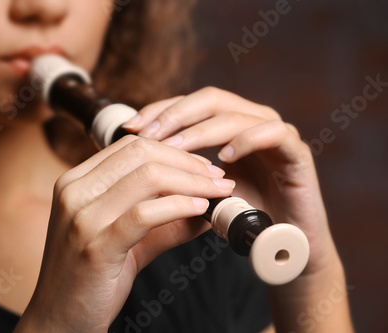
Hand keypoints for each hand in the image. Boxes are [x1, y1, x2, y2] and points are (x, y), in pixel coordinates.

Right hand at [16, 135, 233, 331]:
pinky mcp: (95, 245)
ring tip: (217, 193)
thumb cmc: (90, 277)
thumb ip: (164, 221)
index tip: (202, 166)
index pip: (131, 146)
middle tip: (218, 178)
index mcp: (75, 182)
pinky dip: (179, 207)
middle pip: (142, 154)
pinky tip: (200, 211)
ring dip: (191, 182)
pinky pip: (145, 214)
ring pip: (147, 178)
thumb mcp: (127, 239)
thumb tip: (206, 207)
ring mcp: (82, 217)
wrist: (59, 319)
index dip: (173, 151)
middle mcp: (74, 192)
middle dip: (188, 163)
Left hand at [123, 87, 337, 275]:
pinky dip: (248, 140)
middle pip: (208, 99)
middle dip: (174, 115)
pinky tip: (225, 156)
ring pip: (235, 114)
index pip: (188, 103)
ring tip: (174, 148)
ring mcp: (275, 131)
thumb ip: (177, 172)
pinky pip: (274, 133)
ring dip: (201, 130)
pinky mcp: (297, 150)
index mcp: (226, 124)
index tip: (130, 127)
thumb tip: (132, 165)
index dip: (159, 110)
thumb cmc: (239, 213)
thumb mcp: (200, 189)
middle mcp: (250, 120)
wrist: (283, 241)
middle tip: (147, 134)